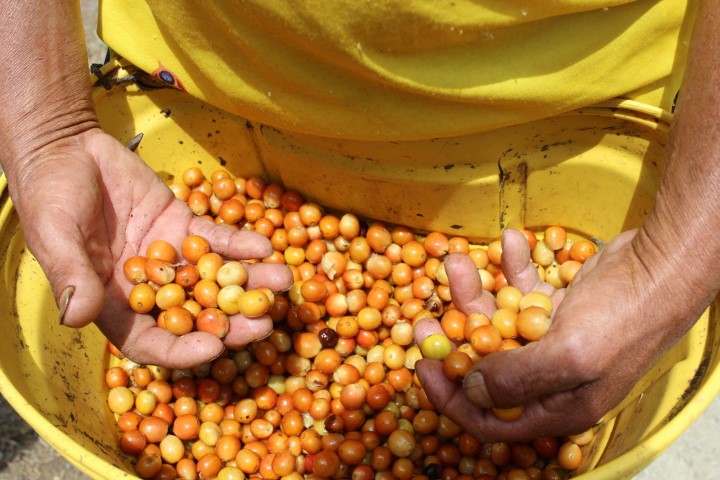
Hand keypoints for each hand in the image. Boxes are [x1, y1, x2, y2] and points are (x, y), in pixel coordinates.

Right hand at [11, 128, 292, 367]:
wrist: (68, 150)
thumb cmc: (49, 196)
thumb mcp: (54, 235)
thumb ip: (70, 275)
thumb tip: (77, 317)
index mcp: (113, 303)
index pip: (151, 340)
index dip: (182, 350)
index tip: (214, 349)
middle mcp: (147, 288)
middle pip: (194, 316)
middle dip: (231, 322)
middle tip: (266, 323)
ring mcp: (170, 258)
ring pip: (213, 279)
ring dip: (248, 283)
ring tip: (283, 282)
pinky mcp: (183, 226)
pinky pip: (215, 239)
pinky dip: (240, 244)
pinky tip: (264, 245)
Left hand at [414, 227, 681, 441]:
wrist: (665, 264)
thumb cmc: (626, 316)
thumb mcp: (570, 355)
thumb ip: (517, 379)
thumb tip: (470, 391)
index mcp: (557, 406)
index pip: (492, 419)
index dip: (452, 399)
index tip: (424, 366)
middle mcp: (551, 378)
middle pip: (486, 367)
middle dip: (454, 338)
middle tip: (423, 314)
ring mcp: (553, 341)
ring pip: (497, 324)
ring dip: (474, 294)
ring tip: (457, 260)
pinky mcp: (556, 308)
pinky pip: (521, 293)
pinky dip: (510, 270)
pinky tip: (507, 243)